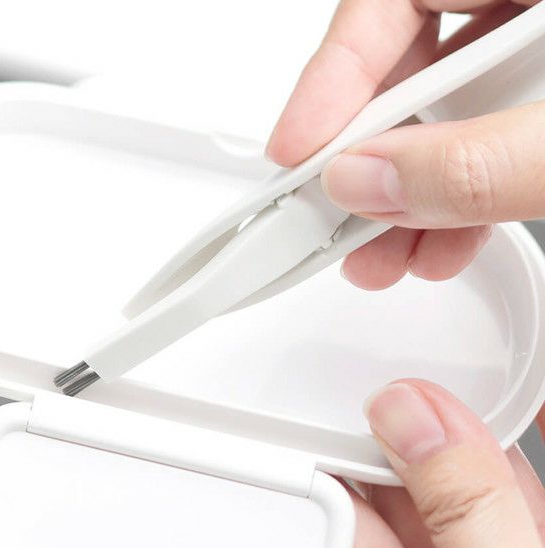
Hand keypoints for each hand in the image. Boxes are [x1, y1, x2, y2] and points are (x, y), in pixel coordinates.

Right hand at [266, 1, 544, 289]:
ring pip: (444, 107)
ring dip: (406, 193)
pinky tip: (443, 237)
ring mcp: (537, 47)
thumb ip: (480, 162)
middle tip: (334, 219)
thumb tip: (369, 185)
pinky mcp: (540, 94)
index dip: (332, 76)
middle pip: (407, 63)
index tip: (296, 153)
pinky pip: (484, 130)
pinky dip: (459, 189)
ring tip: (387, 254)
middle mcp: (526, 2)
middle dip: (369, 159)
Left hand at [338, 380, 544, 547]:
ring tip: (461, 382)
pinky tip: (522, 412)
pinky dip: (524, 453)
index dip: (340, 462)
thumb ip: (467, 525)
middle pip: (404, 508)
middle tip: (416, 382)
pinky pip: (530, 500)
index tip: (358, 404)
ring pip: (471, 498)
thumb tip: (411, 424)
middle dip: (405, 442)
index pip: (345, 537)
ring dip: (467, 440)